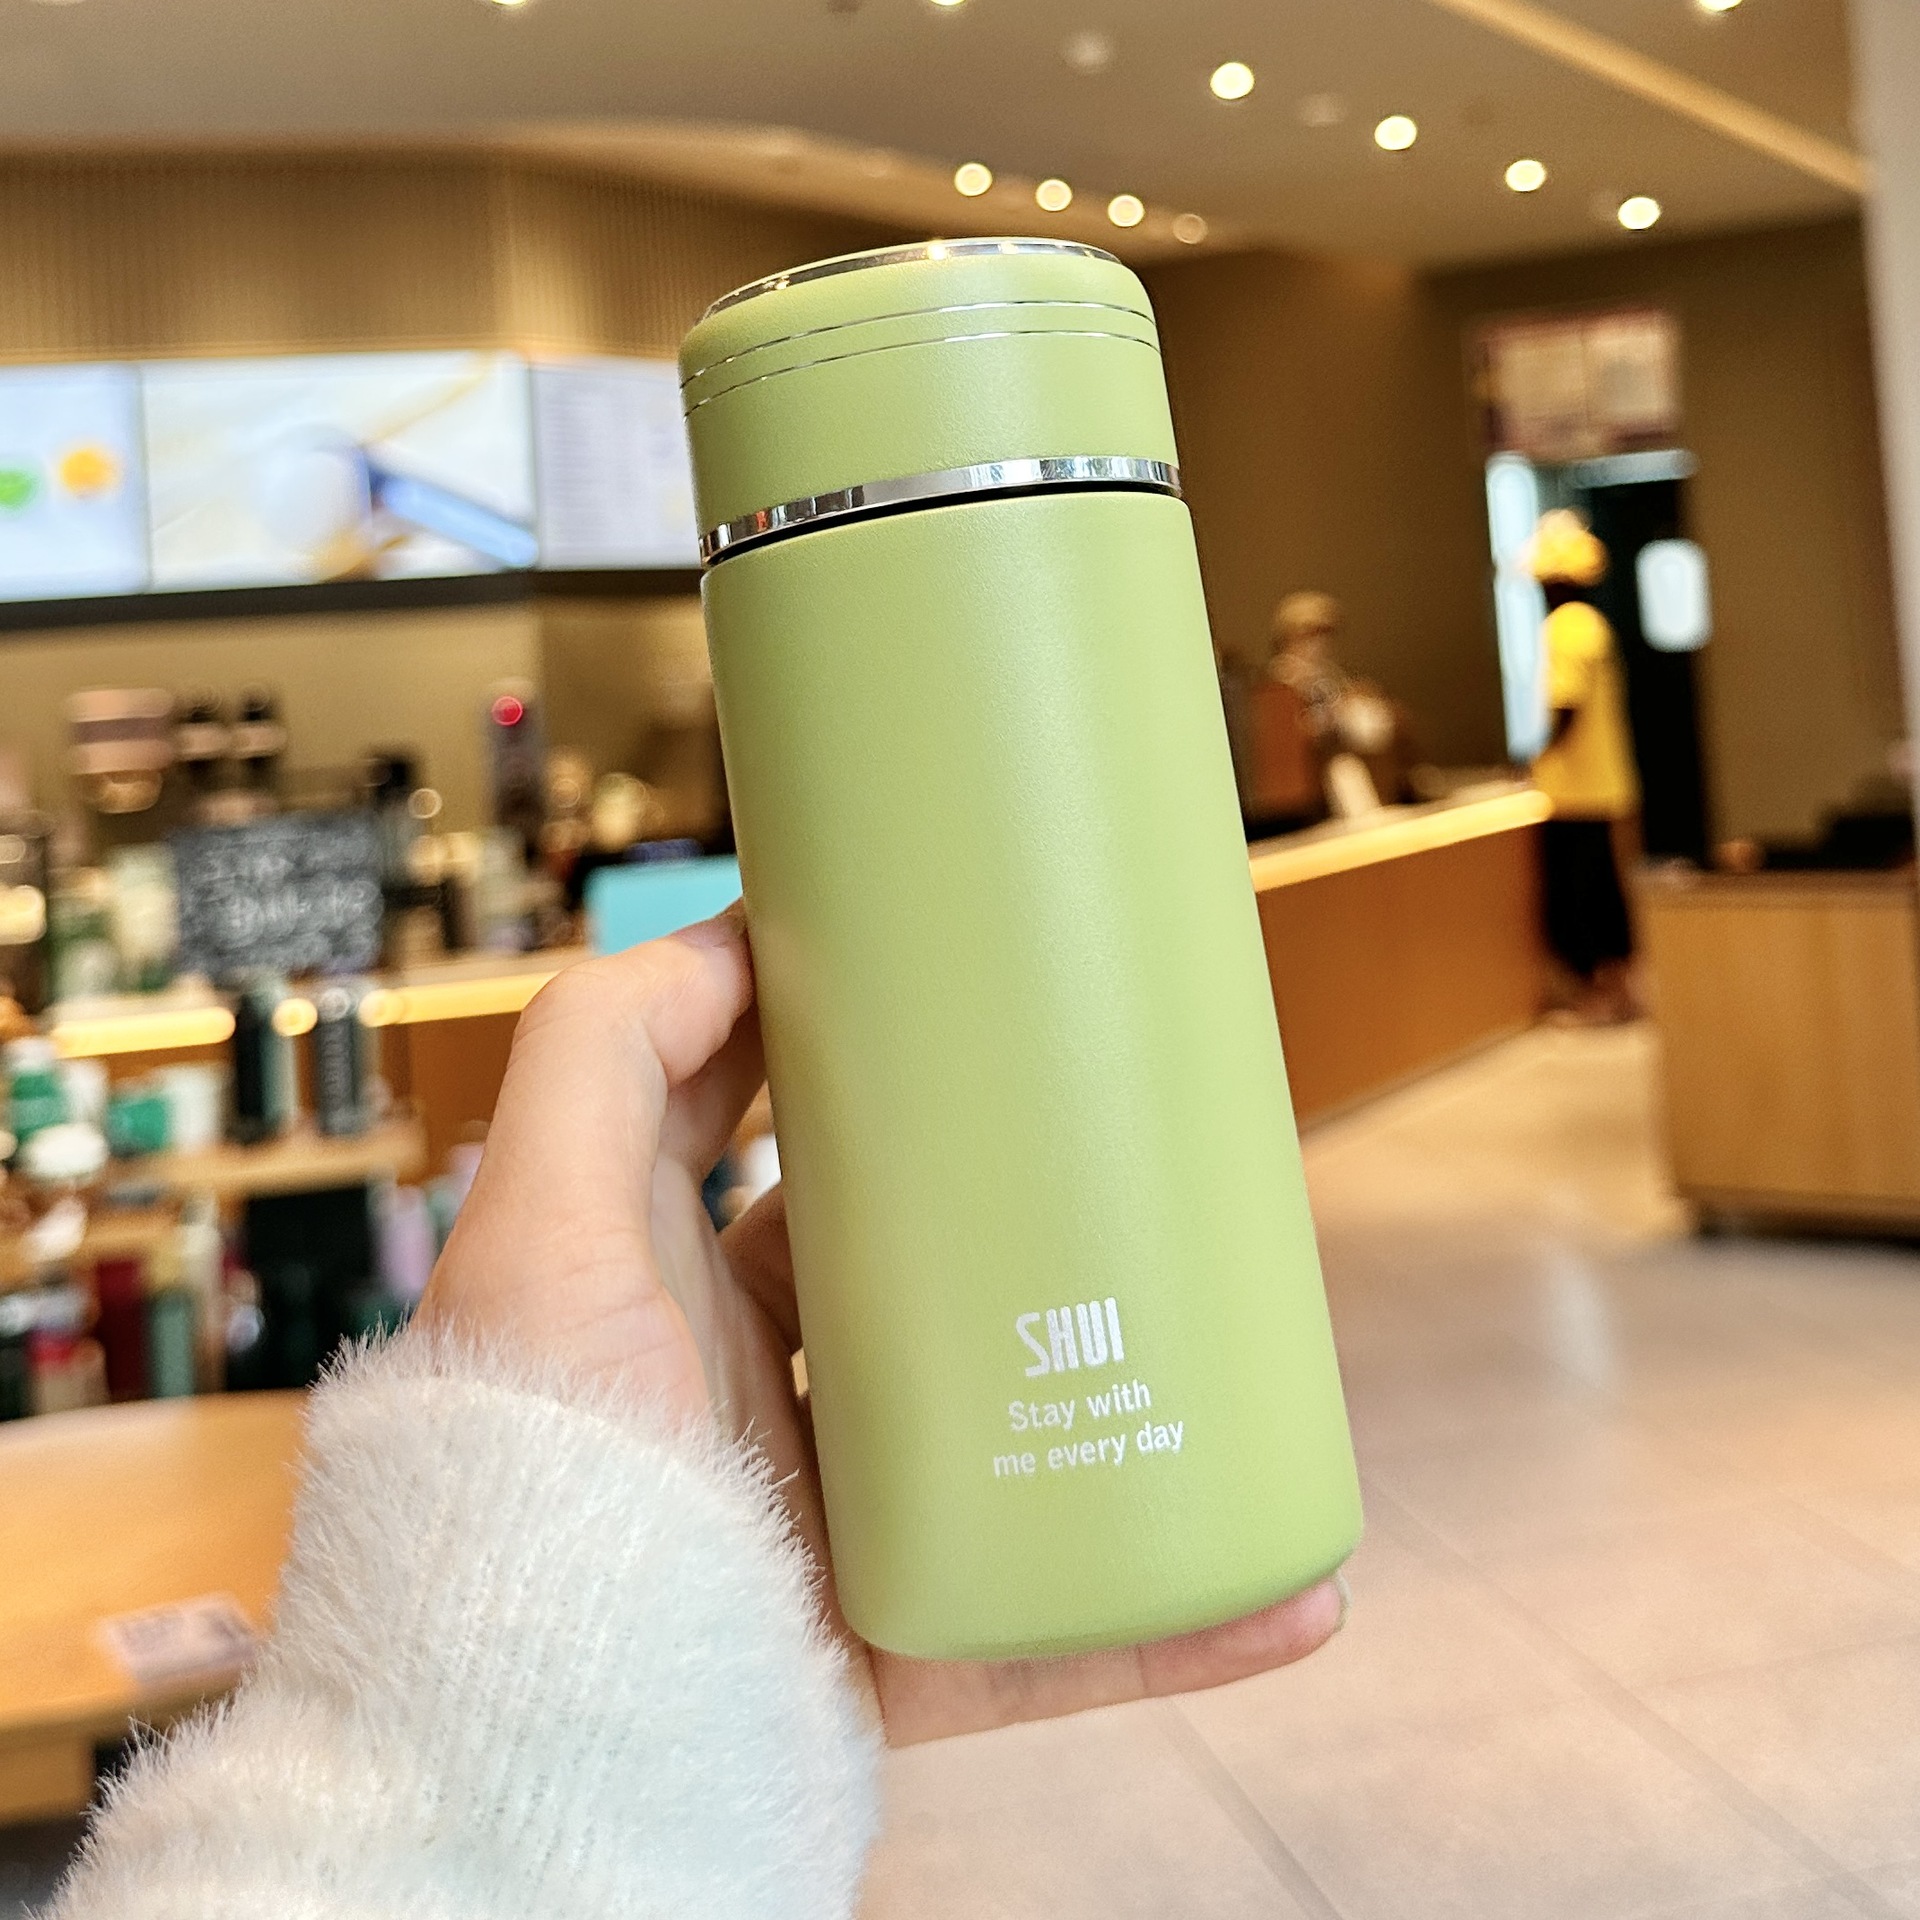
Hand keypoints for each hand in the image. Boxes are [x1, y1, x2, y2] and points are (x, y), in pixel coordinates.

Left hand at [419, 910, 1347, 1743]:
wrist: (535, 1742)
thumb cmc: (521, 1477)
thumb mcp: (543, 1222)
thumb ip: (603, 1054)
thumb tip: (730, 942)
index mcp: (675, 1298)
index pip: (784, 1157)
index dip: (862, 1084)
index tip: (962, 1017)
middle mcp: (753, 1402)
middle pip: (916, 1292)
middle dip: (1016, 1234)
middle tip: (1127, 1167)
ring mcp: (832, 1525)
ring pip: (1006, 1451)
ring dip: (1117, 1413)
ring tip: (1224, 1351)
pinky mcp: (897, 1646)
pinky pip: (1062, 1636)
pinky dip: (1173, 1622)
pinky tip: (1282, 1591)